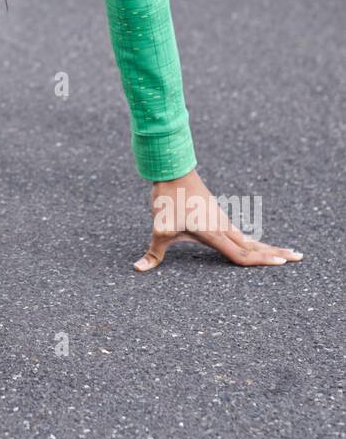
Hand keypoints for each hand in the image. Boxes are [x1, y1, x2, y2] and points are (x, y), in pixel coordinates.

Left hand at [134, 167, 303, 271]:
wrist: (172, 169)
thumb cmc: (167, 199)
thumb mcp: (159, 228)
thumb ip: (153, 252)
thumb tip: (137, 269)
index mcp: (214, 233)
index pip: (241, 254)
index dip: (261, 261)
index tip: (282, 263)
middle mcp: (223, 227)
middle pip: (254, 245)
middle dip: (276, 253)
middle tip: (299, 258)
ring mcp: (221, 220)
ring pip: (248, 238)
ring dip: (267, 246)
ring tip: (285, 252)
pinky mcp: (216, 215)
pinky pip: (239, 232)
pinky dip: (252, 240)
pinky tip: (254, 243)